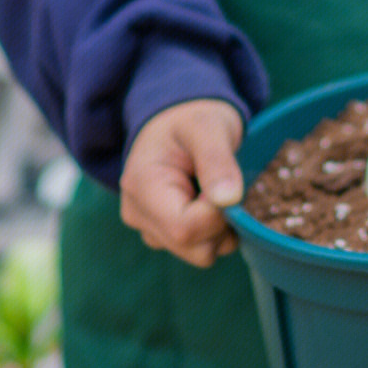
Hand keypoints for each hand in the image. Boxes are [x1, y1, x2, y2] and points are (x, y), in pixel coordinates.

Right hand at [119, 99, 244, 265]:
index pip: (184, 229)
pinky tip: (211, 198)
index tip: (229, 184)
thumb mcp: (208, 126)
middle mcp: (137, 214)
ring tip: (217, 187)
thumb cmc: (192, 115)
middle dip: (221, 222)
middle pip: (194, 248)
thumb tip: (229, 200)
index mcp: (141, 186)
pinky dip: (215, 229)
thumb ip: (217, 161)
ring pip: (200, 252)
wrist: (177, 115)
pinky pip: (199, 247)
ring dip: (220, 226)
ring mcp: (149, 227)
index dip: (218, 214)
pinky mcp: (163, 233)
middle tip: (225, 182)